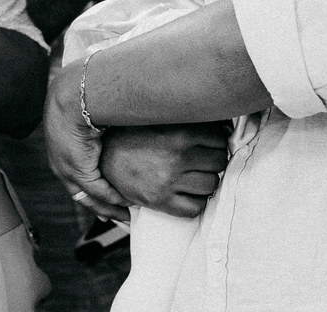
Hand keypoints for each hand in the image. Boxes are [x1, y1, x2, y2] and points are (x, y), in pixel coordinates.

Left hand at [44, 61, 130, 220]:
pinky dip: (114, 198)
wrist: (75, 93)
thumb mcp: (89, 114)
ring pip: (89, 197)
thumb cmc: (84, 95)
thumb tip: (112, 123)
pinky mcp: (78, 169)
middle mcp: (60, 163)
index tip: (104, 201)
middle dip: (100, 207)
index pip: (75, 177)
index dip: (90, 190)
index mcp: (60, 149)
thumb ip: (98, 125)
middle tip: (117, 216)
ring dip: (109, 207)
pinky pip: (98, 191)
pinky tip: (127, 201)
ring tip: (127, 214)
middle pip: (80, 194)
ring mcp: (66, 169)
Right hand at [100, 122, 229, 217]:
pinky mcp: (161, 201)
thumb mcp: (159, 119)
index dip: (217, 140)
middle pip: (219, 161)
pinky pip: (196, 207)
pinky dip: (196, 202)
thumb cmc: (133, 135)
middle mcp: (176, 157)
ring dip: (206, 181)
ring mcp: (169, 181)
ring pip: (211, 185)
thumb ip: (188, 118)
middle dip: (214, 160)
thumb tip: (224, 123)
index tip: (211, 142)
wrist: (102, 158)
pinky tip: (187, 193)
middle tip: (203, 159)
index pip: (219, 137)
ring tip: (195, 175)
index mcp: (177, 132)